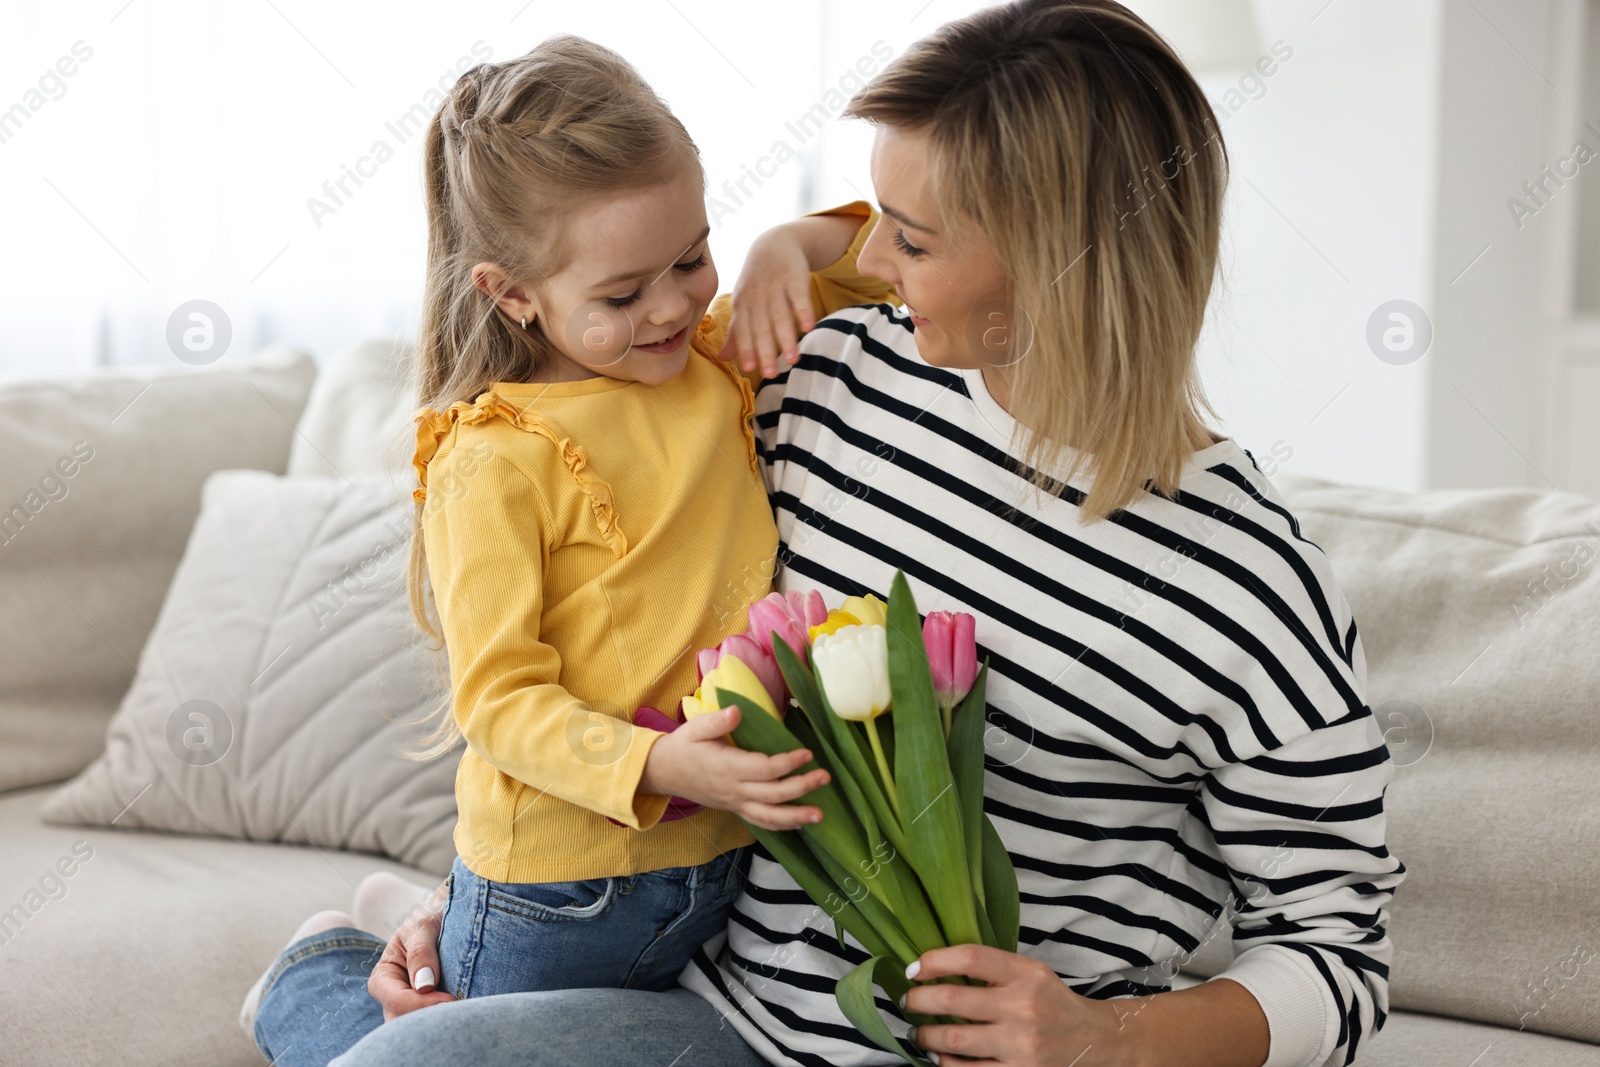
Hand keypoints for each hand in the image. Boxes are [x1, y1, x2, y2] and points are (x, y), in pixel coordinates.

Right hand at [367, 880, 454, 1021]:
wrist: (448, 919)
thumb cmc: (432, 919)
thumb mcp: (423, 927)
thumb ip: (421, 952)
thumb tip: (425, 986)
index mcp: (384, 977)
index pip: (396, 1000)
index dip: (422, 1004)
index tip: (452, 999)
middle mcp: (393, 997)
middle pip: (404, 1022)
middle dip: (430, 1019)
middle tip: (460, 1010)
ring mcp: (410, 1006)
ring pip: (418, 1028)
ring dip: (440, 1023)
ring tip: (463, 1012)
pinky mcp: (428, 1010)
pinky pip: (434, 1025)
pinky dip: (447, 1022)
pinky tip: (465, 1012)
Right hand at [639, 704, 830, 830]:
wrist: (664, 773)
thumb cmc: (683, 747)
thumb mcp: (694, 728)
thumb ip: (716, 720)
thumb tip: (737, 711)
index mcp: (726, 766)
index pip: (763, 769)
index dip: (787, 763)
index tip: (807, 754)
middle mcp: (733, 789)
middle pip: (773, 794)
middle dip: (801, 788)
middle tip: (825, 778)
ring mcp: (735, 803)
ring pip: (769, 816)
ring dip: (796, 817)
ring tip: (820, 816)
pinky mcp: (735, 809)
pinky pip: (761, 822)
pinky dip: (782, 825)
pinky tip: (801, 823)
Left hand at [725, 227, 815, 378]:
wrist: (774, 244)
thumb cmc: (757, 282)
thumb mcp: (743, 304)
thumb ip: (736, 333)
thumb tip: (721, 358)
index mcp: (742, 305)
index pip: (744, 330)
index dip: (746, 349)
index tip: (750, 369)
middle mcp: (757, 297)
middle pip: (761, 327)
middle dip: (765, 350)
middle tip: (771, 374)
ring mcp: (776, 286)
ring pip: (780, 315)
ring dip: (786, 338)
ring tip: (793, 360)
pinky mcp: (794, 277)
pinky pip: (799, 296)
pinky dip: (803, 311)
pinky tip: (808, 328)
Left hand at [901, 945, 1134, 1066]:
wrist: (1091, 1040)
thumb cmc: (1050, 1001)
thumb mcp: (1030, 972)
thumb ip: (992, 968)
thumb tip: (934, 967)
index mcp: (1025, 973)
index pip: (971, 958)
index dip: (934, 961)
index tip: (914, 969)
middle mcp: (1022, 1007)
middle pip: (953, 1000)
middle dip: (919, 1001)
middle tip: (908, 1002)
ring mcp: (1020, 1044)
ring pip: (954, 1040)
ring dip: (925, 1036)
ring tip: (918, 1033)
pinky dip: (945, 1063)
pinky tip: (938, 1056)